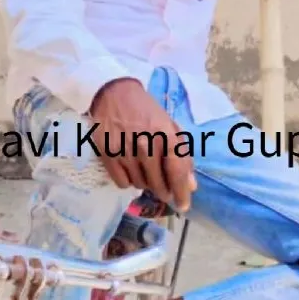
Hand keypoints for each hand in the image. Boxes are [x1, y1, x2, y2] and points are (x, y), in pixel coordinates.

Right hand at [89, 78, 196, 211]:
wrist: (114, 93)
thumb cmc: (146, 110)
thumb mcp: (170, 127)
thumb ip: (182, 155)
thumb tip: (191, 185)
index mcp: (166, 135)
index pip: (177, 172)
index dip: (181, 193)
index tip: (183, 206)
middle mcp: (146, 144)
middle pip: (158, 184)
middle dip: (164, 191)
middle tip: (164, 189)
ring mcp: (125, 150)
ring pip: (140, 184)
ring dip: (145, 183)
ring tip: (145, 171)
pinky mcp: (107, 154)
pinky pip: (122, 182)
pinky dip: (128, 181)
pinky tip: (130, 169)